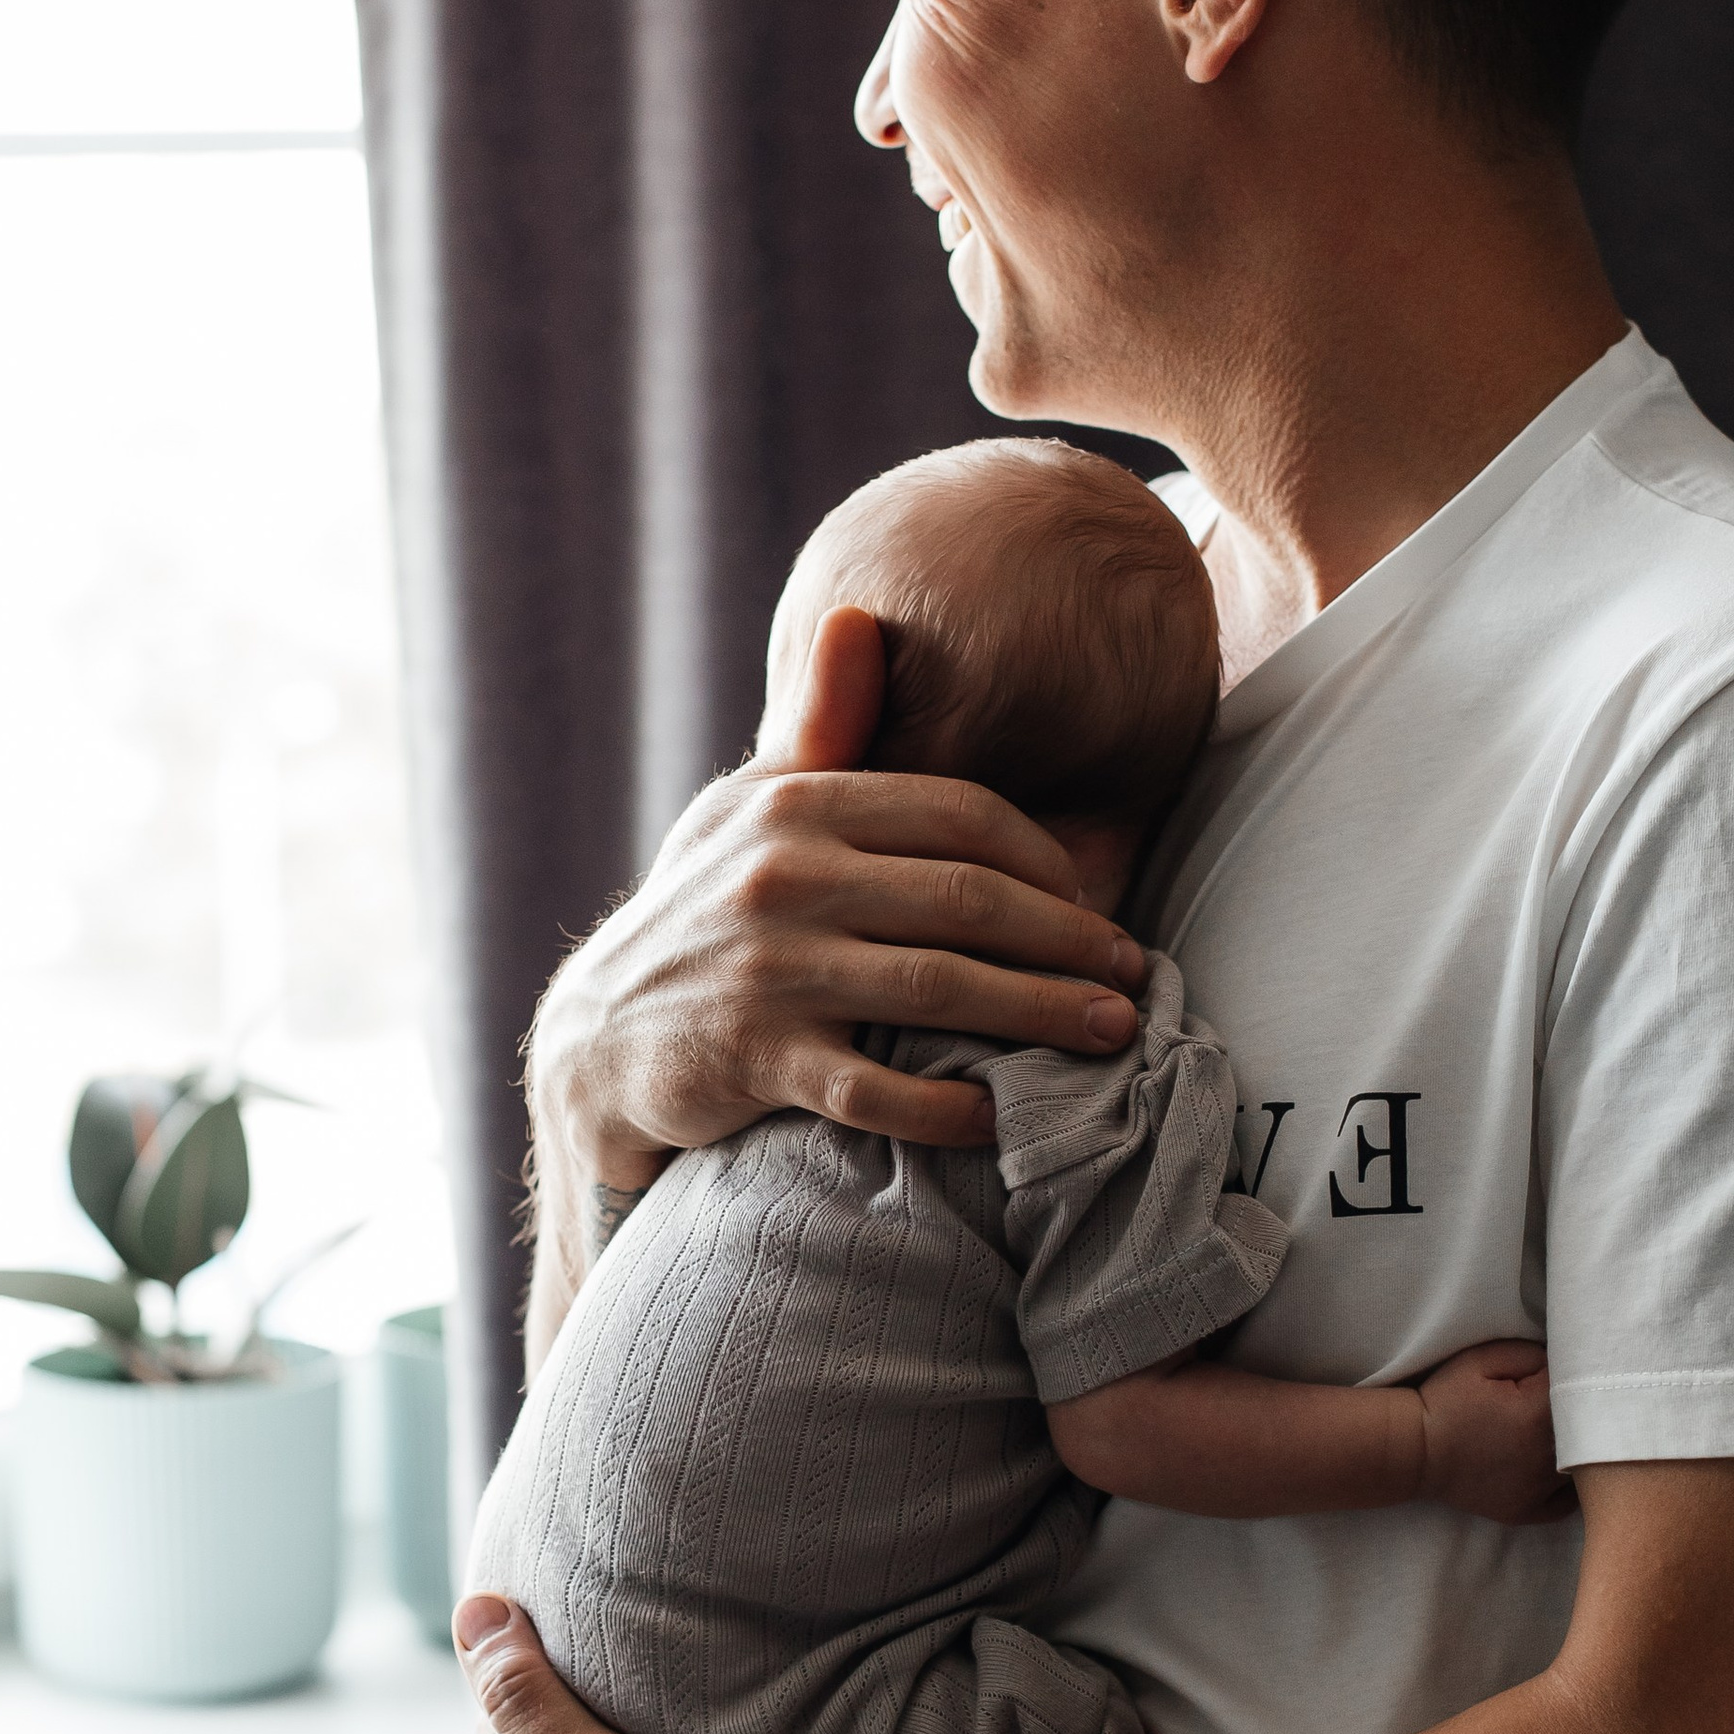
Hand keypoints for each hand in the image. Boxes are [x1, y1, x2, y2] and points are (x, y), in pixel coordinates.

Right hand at [530, 605, 1145, 1195]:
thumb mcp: (748, 812)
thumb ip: (820, 729)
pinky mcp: (753, 1062)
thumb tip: (859, 618)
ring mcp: (767, 972)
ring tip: (1112, 1032)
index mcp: (796, 804)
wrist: (598, 1040)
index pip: (958, 813)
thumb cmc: (706, 914)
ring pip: (940, 990)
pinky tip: (1003, 1116)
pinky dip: (949, 1109)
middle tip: (1135, 972)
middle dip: (1070, 938)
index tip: (1095, 897)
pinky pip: (877, 1092)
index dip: (1046, 857)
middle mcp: (781, 877)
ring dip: (1042, 1015)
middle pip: (967, 900)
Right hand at [1416, 1341, 1572, 1523]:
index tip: (1555, 1374)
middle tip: (1561, 1402)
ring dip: (1580, 1450)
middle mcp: (1549, 1457)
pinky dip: (1568, 1487)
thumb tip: (1566, 1363)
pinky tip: (1557, 1468)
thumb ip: (1532, 1354)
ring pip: (1585, 1468)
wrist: (1414, 1449)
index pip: (1580, 1386)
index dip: (1569, 1375)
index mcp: (1541, 1414)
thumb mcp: (1483, 1358)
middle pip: (1591, 1430)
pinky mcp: (1527, 1512)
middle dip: (1581, 1413)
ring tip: (1563, 1434)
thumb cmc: (1446, 1399)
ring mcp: (1540, 1490)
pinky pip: (1567, 1503)